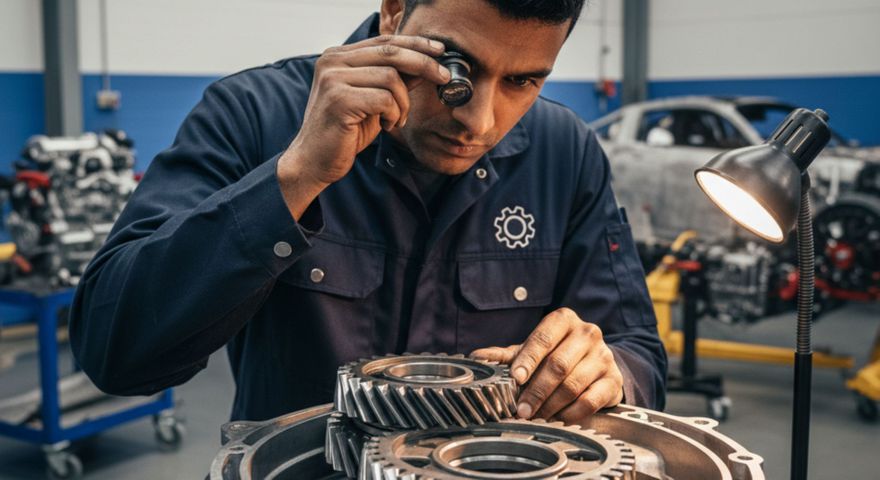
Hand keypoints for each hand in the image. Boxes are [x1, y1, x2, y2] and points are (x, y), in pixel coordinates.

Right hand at [277, 35, 450, 206]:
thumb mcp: (374, 101)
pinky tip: (386, 125)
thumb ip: (394, 80)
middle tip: (444, 78)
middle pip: (391, 53)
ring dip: (403, 102)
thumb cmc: (345, 132)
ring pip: (391, 78)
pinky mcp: (339, 99)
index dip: (415, 43)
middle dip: (424, 64)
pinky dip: (393, 113)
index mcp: (338, 56)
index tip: (440, 50)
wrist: (315, 161)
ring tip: (396, 119)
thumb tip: (425, 65)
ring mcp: (333, 79)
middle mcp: (332, 61)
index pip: (384, 41)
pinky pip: (384, 99)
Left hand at [470, 308, 623, 423]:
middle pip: (558, 364)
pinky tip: (558, 418)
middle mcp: (587, 333)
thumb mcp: (533, 350)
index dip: (528, 359)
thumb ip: (507, 355)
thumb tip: (477, 358)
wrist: (597, 363)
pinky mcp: (614, 380)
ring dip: (551, 405)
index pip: (543, 338)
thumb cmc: (558, 354)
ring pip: (573, 384)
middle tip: (521, 409)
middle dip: (536, 390)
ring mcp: (604, 356)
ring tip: (536, 416)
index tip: (515, 378)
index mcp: (564, 320)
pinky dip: (571, 413)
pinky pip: (591, 400)